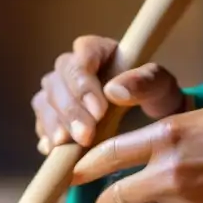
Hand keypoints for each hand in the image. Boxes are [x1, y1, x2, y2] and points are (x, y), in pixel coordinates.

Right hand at [31, 35, 185, 152]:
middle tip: (85, 136)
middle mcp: (73, 68)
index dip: (85, 81)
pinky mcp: (51, 116)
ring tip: (67, 145)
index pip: (82, 53)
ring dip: (54, 124)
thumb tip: (114, 90)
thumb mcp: (162, 90)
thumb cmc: (157, 102)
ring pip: (44, 101)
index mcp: (100, 51)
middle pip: (58, 79)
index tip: (100, 111)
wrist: (150, 129)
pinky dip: (46, 137)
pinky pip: (40, 123)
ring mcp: (59, 92)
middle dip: (71, 109)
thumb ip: (146, 81)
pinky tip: (56, 151)